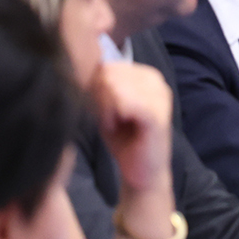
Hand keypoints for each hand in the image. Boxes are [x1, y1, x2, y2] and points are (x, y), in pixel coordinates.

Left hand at [90, 61, 173, 196]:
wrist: (141, 172)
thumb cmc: (123, 138)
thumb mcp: (105, 106)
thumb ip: (98, 85)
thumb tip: (79, 65)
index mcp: (145, 74)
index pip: (105, 66)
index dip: (95, 89)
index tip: (103, 110)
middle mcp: (155, 79)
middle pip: (107, 74)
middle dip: (99, 99)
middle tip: (109, 119)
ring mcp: (159, 95)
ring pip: (113, 87)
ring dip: (105, 109)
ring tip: (114, 124)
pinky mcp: (157, 114)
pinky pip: (123, 102)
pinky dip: (112, 117)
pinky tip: (117, 127)